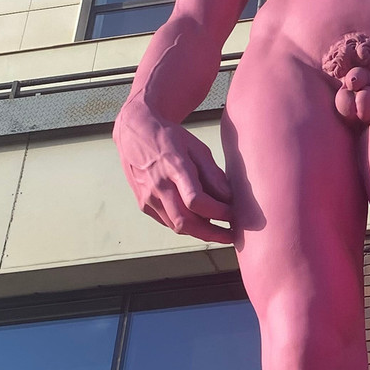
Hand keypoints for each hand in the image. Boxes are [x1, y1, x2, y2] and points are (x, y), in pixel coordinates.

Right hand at [113, 102, 234, 243]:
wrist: (136, 132)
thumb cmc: (170, 138)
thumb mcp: (197, 148)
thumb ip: (213, 174)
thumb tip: (228, 197)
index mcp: (174, 167)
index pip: (196, 200)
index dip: (217, 212)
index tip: (233, 215)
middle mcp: (158, 185)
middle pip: (185, 221)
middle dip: (211, 233)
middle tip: (230, 237)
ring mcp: (147, 196)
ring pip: (176, 226)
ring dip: (199, 233)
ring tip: (219, 232)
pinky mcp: (143, 204)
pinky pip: (167, 222)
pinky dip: (185, 226)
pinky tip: (200, 223)